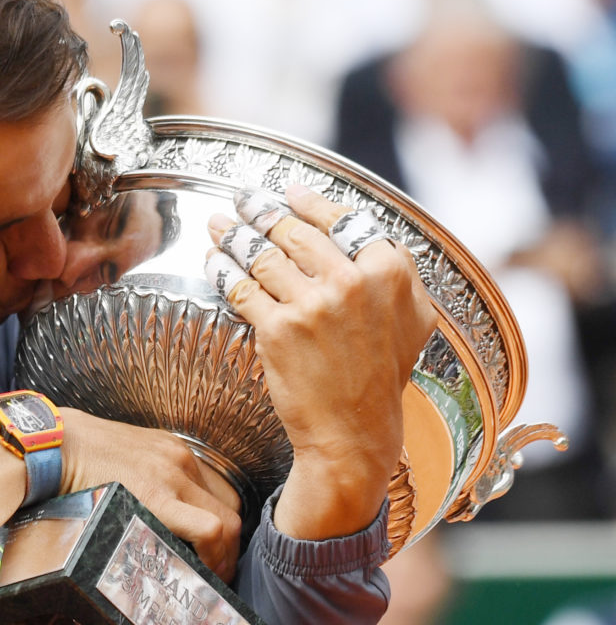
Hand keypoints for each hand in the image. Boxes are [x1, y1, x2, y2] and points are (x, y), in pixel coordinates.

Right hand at [0, 406, 242, 579]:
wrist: (49, 443)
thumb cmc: (72, 455)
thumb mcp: (120, 457)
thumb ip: (141, 479)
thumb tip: (146, 514)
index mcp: (171, 451)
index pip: (218, 492)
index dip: (224, 529)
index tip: (213, 552)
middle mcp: (180, 460)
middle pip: (230, 509)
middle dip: (229, 548)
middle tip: (215, 574)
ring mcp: (172, 476)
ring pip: (226, 523)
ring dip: (224, 557)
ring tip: (209, 580)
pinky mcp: (158, 496)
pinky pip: (208, 529)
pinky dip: (213, 554)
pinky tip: (201, 572)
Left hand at [205, 184, 436, 539]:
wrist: (354, 432)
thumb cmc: (380, 378)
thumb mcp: (411, 320)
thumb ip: (398, 275)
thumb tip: (372, 236)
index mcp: (389, 272)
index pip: (342, 220)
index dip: (309, 203)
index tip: (287, 192)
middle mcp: (353, 281)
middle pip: (295, 233)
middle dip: (261, 212)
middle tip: (242, 200)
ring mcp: (314, 304)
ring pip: (263, 255)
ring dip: (234, 234)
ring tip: (218, 224)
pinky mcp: (279, 329)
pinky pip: (242, 287)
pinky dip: (222, 270)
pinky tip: (213, 261)